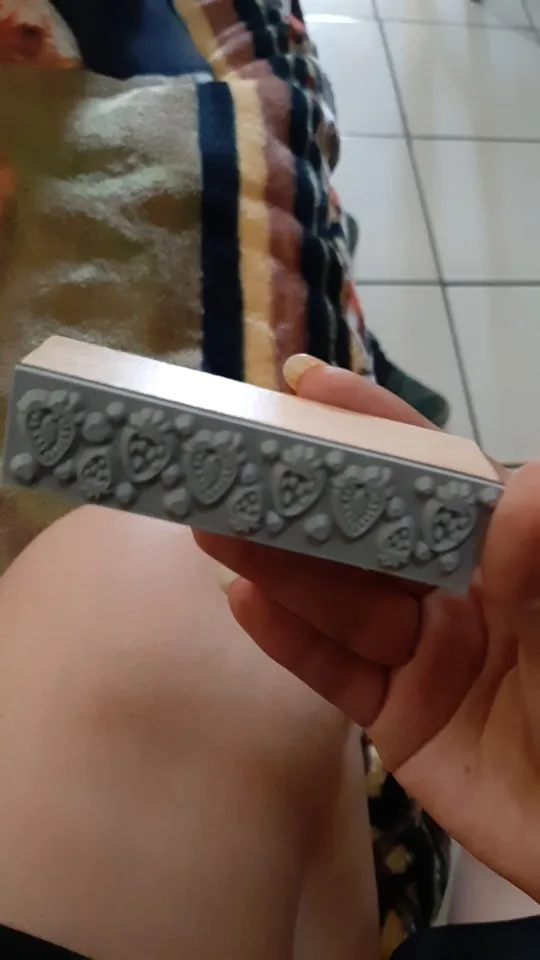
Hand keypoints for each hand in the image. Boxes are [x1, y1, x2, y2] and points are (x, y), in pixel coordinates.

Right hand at [196, 360, 539, 901]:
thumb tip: (519, 483)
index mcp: (503, 549)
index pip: (432, 472)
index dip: (372, 426)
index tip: (308, 385)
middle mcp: (455, 591)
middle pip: (368, 534)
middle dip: (304, 493)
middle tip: (232, 458)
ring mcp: (423, 655)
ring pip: (342, 601)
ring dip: (277, 563)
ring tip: (214, 524)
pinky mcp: (398, 719)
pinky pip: (337, 673)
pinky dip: (290, 639)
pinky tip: (244, 600)